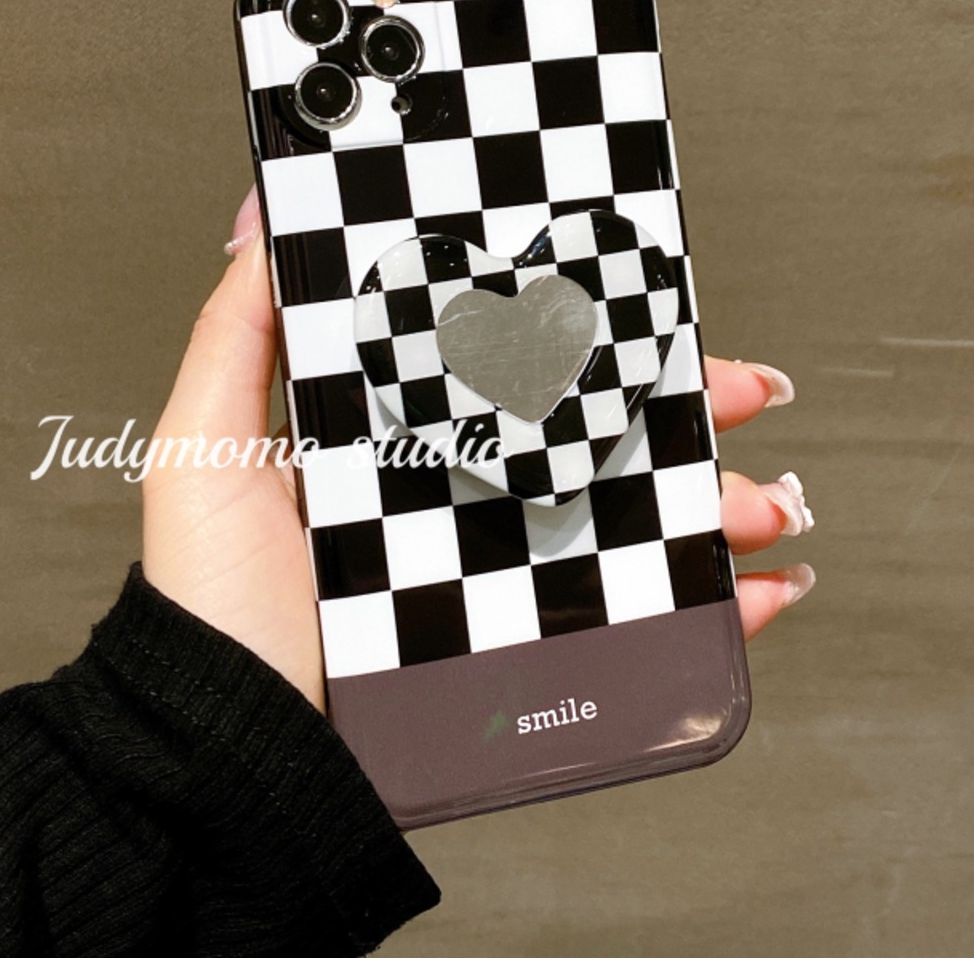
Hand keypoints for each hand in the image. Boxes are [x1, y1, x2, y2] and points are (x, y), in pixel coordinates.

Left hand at [142, 188, 814, 711]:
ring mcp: (508, 573)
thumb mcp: (208, 449)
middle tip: (743, 388)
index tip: (650, 304)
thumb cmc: (213, 606)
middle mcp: (470, 497)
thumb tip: (265, 221)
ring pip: (643, 518)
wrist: (233, 752)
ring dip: (722, 500)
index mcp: (412, 439)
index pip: (521, 367)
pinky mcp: (532, 648)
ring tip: (765, 498)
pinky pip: (645, 623)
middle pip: (602, 434)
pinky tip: (758, 588)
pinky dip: (718, 607)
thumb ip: (238, 336)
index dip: (593, 334)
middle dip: (687, 408)